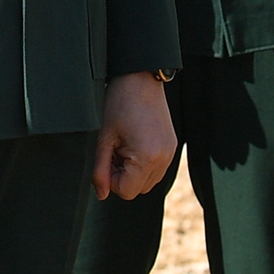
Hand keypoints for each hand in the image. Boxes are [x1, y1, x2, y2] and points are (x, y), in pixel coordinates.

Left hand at [93, 72, 175, 199]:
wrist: (140, 79)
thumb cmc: (119, 104)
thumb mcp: (104, 138)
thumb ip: (100, 169)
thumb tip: (101, 194)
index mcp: (147, 158)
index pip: (126, 192)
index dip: (111, 180)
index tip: (107, 158)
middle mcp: (164, 160)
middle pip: (139, 190)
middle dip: (122, 176)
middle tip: (114, 150)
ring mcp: (171, 154)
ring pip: (148, 181)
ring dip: (133, 171)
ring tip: (124, 146)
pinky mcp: (172, 147)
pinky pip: (157, 169)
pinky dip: (144, 164)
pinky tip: (135, 143)